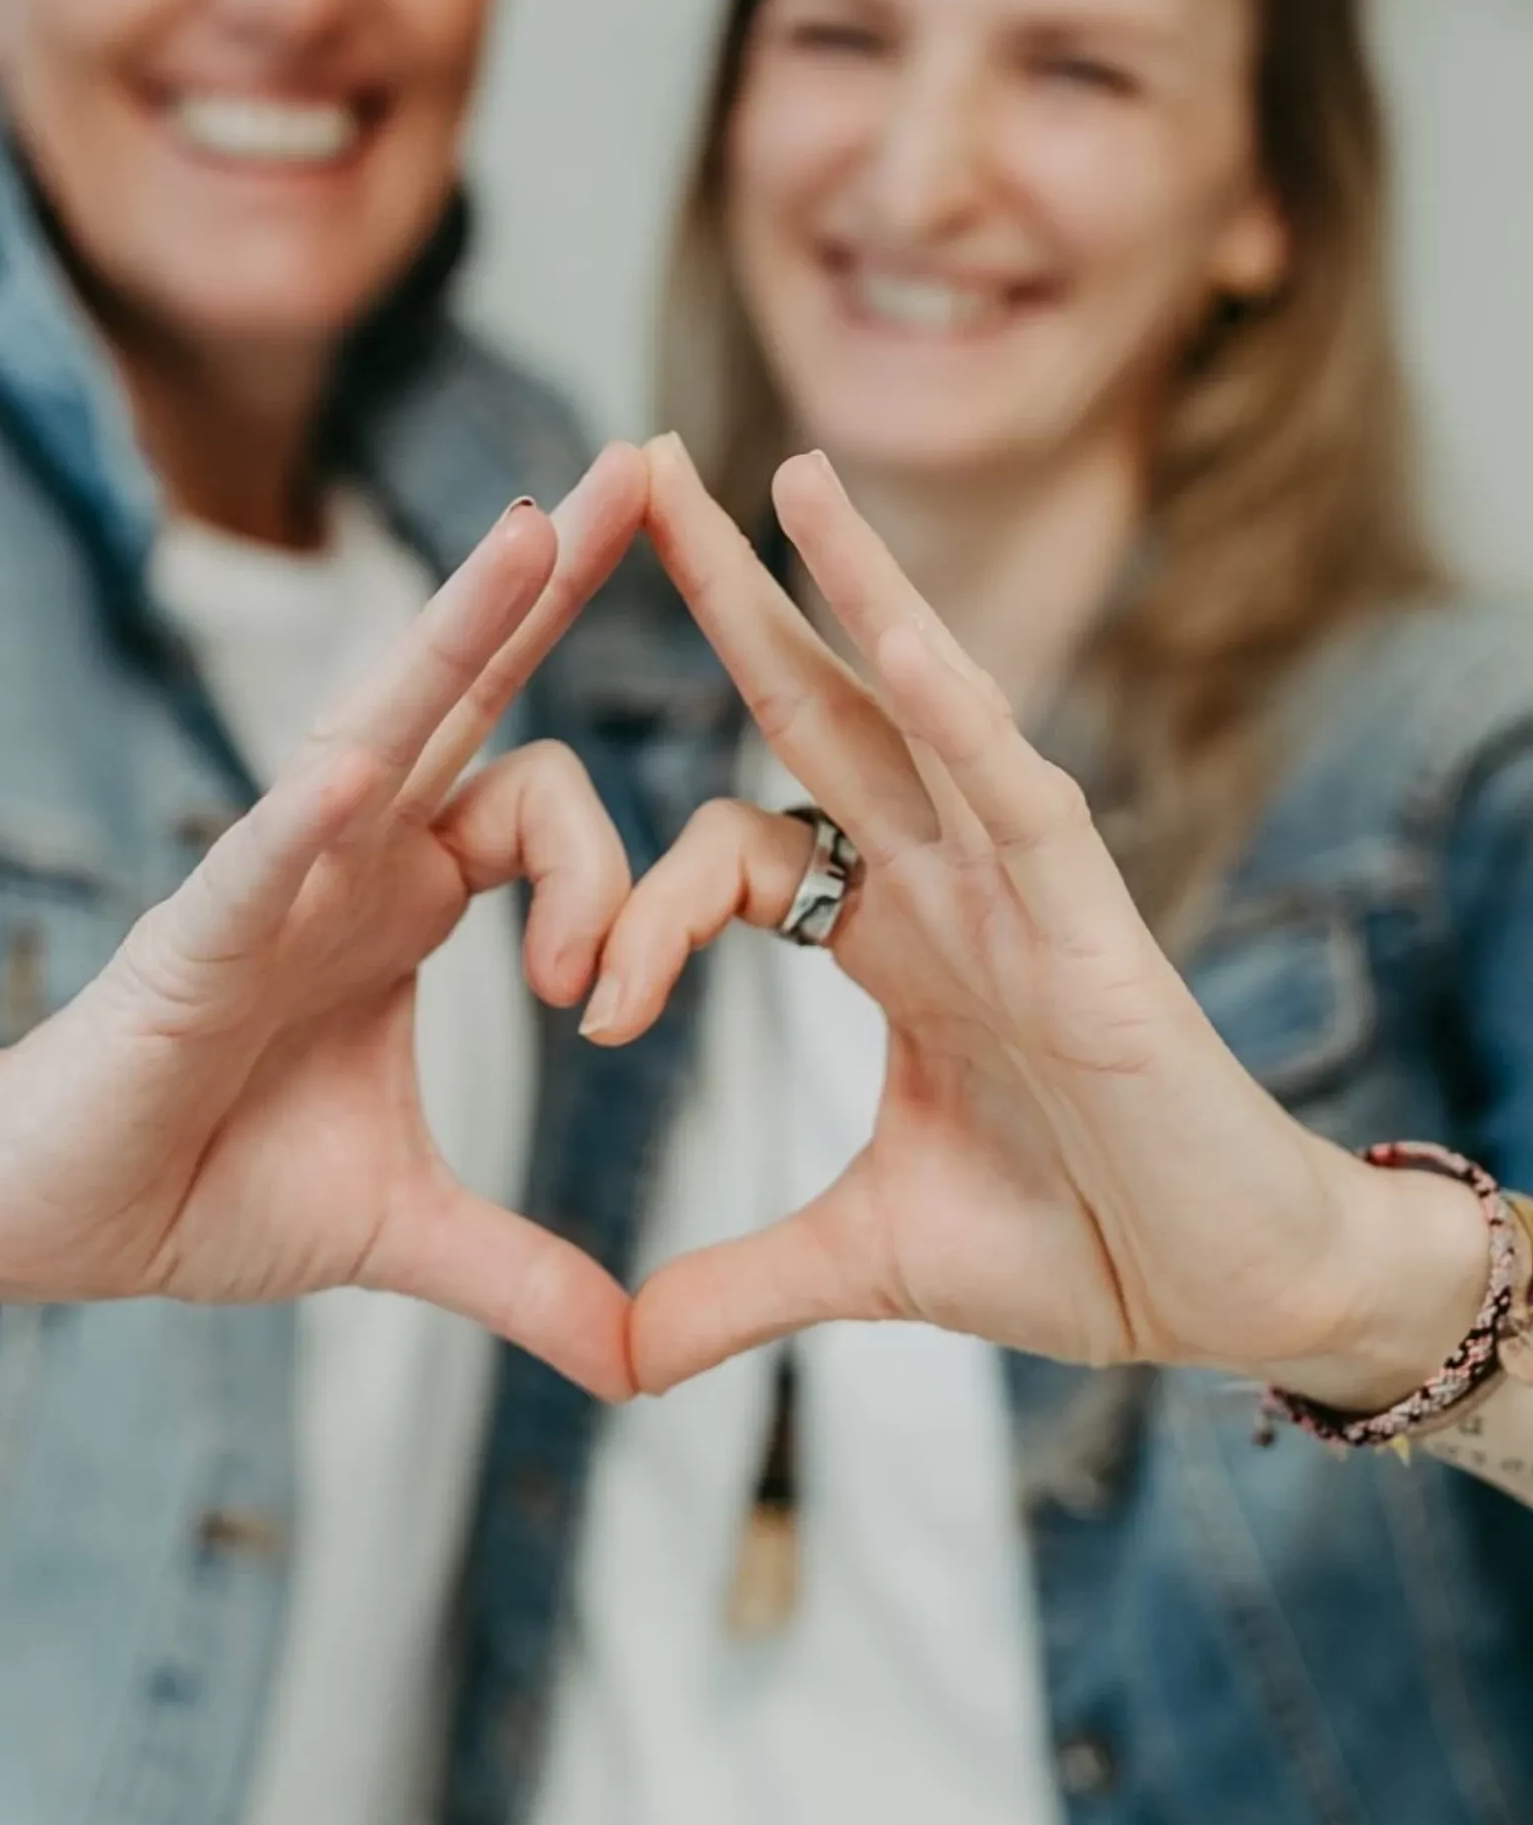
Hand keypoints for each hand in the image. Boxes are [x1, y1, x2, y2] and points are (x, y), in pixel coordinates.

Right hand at [0, 447, 649, 1398]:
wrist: (48, 1223)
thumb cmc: (203, 1182)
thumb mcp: (398, 1230)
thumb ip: (520, 1272)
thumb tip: (640, 1358)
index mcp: (407, 897)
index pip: (535, 796)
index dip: (607, 868)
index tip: (595, 1007)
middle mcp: (348, 854)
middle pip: (471, 692)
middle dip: (556, 581)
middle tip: (649, 463)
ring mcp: (268, 880)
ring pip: (376, 730)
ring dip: (458, 630)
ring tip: (540, 527)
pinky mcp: (186, 943)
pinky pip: (253, 862)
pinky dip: (301, 819)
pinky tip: (349, 770)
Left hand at [606, 438, 1489, 1402]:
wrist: (1235, 1300)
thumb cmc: (1081, 1247)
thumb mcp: (867, 1260)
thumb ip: (739, 1284)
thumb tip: (618, 1358)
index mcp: (889, 937)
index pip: (732, 849)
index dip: (638, 909)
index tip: (591, 1014)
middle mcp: (947, 878)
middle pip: (813, 706)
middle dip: (727, 590)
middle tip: (633, 466)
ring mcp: (1020, 882)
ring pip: (917, 703)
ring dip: (844, 581)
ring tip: (770, 469)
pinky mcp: (1090, 913)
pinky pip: (1011, 776)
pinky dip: (950, 693)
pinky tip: (884, 607)